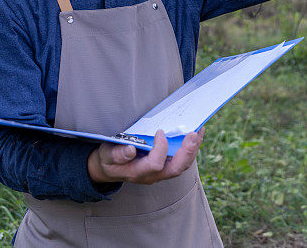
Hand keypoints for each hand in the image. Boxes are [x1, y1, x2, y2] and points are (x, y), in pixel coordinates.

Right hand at [87, 128, 203, 184]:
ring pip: (182, 166)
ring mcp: (161, 173)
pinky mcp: (165, 167)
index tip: (159, 131)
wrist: (111, 168)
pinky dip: (190, 148)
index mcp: (138, 172)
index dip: (160, 148)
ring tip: (199, 130)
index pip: (155, 164)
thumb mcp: (107, 155)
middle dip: (187, 151)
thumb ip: (116, 154)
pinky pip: (182, 161)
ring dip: (192, 149)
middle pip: (175, 168)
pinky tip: (194, 134)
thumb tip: (130, 149)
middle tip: (193, 133)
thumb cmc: (108, 160)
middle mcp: (153, 176)